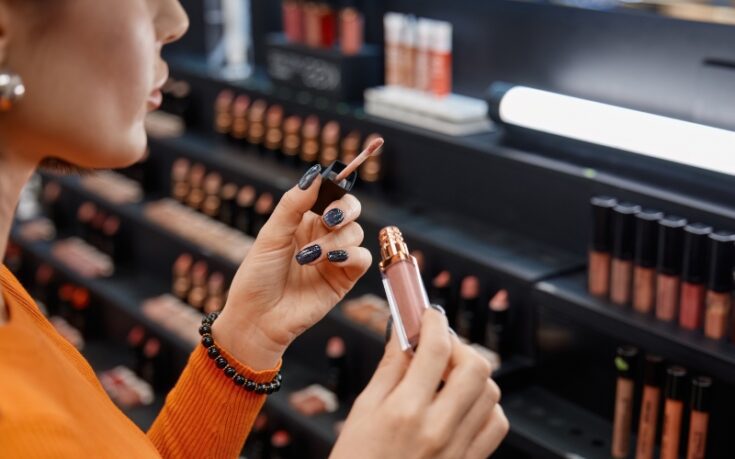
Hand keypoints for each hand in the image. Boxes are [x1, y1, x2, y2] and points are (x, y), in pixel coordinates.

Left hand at [212, 165, 372, 369]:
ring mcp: (335, 258)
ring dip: (335, 241)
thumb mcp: (271, 235)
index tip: (330, 186)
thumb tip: (315, 175)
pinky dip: (352, 255)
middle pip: (351, 210)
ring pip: (356, 233)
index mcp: (304, 221)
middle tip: (329, 218)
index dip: (335, 188)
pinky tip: (332, 260)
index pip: (330, 195)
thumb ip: (293, 205)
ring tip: (308, 257)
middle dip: (344, 209)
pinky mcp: (344, 280)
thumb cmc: (257, 277)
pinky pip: (362, 258)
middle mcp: (323, 236)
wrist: (257, 318)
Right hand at [331, 309, 508, 458]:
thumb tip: (401, 333)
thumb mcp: (362, 411)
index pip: (435, 348)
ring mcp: (459, 449)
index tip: (428, 314)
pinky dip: (485, 405)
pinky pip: (496, 424)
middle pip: (476, 366)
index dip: (434, 321)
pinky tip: (462, 403)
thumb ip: (388, 369)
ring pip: (491, 392)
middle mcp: (439, 429)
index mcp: (405, 412)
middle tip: (439, 345)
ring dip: (472, 374)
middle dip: (459, 345)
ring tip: (447, 375)